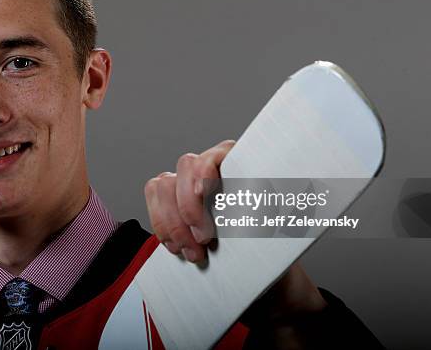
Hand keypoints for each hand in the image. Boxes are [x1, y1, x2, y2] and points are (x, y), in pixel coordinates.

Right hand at [144, 139, 327, 337]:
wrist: (262, 278)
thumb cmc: (272, 252)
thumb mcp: (276, 236)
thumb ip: (265, 220)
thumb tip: (264, 213)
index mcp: (242, 167)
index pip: (220, 152)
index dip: (207, 167)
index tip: (205, 191)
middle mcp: (213, 169)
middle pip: (186, 167)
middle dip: (189, 207)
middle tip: (204, 240)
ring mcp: (189, 183)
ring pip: (163, 185)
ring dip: (172, 221)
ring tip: (192, 251)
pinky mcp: (172, 201)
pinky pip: (154, 200)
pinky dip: (162, 225)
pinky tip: (176, 247)